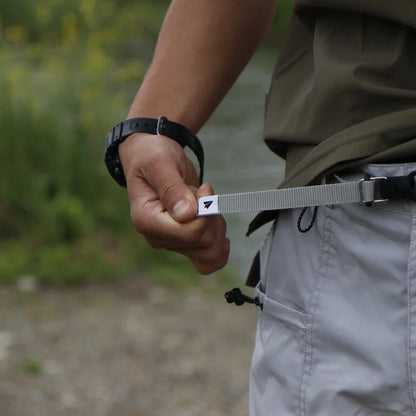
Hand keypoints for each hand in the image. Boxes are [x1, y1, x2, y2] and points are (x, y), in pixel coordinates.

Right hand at [119, 132, 229, 273]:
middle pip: (202, 242)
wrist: (152, 157)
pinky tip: (221, 233)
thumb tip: (187, 214)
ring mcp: (171, 242)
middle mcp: (157, 237)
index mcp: (146, 220)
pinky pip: (207, 261)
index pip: (188, 232)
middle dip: (212, 215)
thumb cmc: (152, 156)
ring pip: (209, 252)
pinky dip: (220, 250)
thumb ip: (172, 187)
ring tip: (205, 203)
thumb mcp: (159, 163)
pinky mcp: (184, 242)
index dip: (205, 212)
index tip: (205, 189)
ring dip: (217, 225)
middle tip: (203, 192)